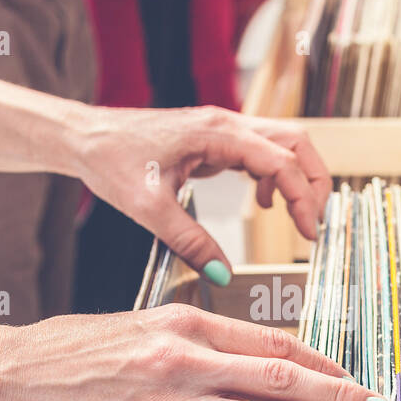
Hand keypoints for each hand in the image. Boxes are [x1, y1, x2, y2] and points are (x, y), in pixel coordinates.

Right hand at [0, 304, 388, 400]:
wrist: (12, 378)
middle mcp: (186, 361)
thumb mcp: (141, 325)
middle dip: (340, 398)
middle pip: (282, 378)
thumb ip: (195, 339)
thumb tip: (248, 356)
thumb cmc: (74, 351)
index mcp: (187, 326)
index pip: (274, 342)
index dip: (324, 363)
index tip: (355, 379)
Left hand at [70, 105, 330, 283]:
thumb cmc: (111, 161)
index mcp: (217, 134)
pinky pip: (261, 151)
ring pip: (284, 143)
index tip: (309, 234)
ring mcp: (223, 128)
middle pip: (297, 142)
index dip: (303, 198)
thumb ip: (189, 242)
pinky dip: (274, 176)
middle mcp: (227, 124)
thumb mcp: (148, 209)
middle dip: (315, 181)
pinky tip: (261, 203)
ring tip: (297, 217)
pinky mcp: (216, 138)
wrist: (85, 137)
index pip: (282, 161)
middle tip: (314, 224)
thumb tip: (222, 276)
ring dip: (298, 177)